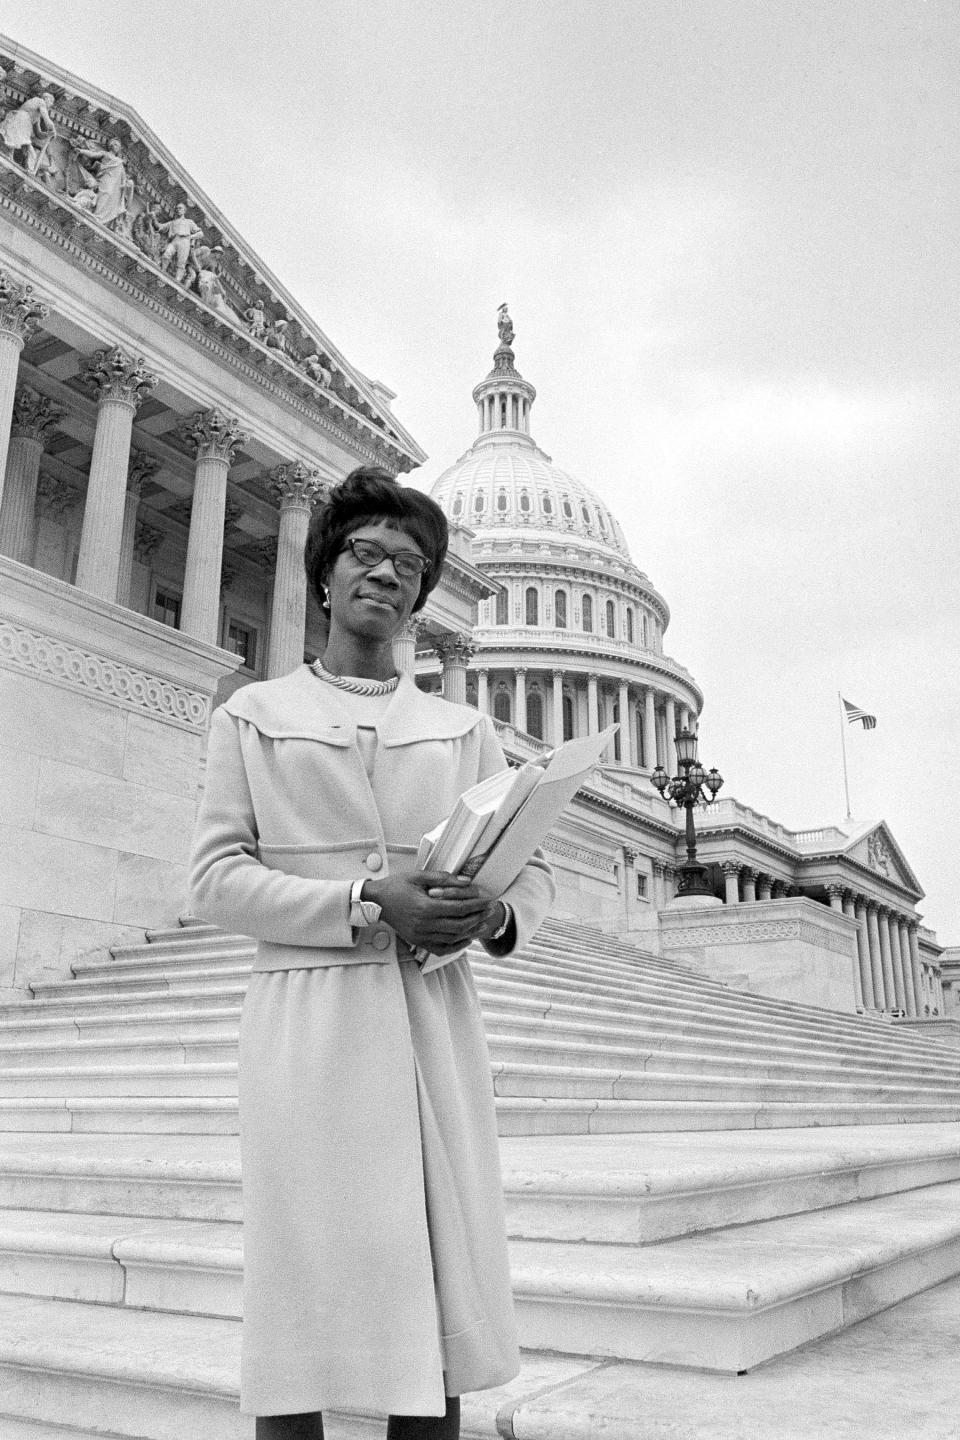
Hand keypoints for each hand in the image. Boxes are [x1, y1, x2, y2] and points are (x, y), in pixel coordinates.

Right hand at [363, 870, 499, 953]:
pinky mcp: (418, 941)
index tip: (488, 899)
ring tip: (483, 924)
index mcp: (425, 907)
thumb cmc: (396, 886)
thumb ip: (443, 878)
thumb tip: (466, 882)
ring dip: (471, 932)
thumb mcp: (418, 875)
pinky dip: (456, 946)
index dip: (476, 904)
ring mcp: (421, 936)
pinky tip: (466, 939)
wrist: (376, 901)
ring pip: (453, 938)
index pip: (459, 908)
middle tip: (490, 909)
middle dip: (478, 917)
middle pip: (459, 925)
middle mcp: (424, 925)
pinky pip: (441, 948)